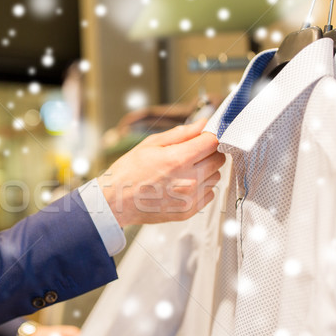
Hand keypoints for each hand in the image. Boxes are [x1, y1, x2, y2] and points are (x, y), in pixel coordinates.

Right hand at [98, 119, 224, 226]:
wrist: (116, 202)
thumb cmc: (129, 173)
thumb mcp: (151, 144)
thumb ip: (181, 134)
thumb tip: (202, 124)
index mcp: (178, 159)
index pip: (213, 142)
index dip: (210, 136)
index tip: (203, 136)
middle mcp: (189, 180)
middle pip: (218, 159)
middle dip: (208, 152)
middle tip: (191, 153)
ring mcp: (190, 198)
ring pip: (216, 177)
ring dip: (206, 171)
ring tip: (184, 171)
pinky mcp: (189, 212)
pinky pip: (209, 194)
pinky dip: (201, 188)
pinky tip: (183, 185)